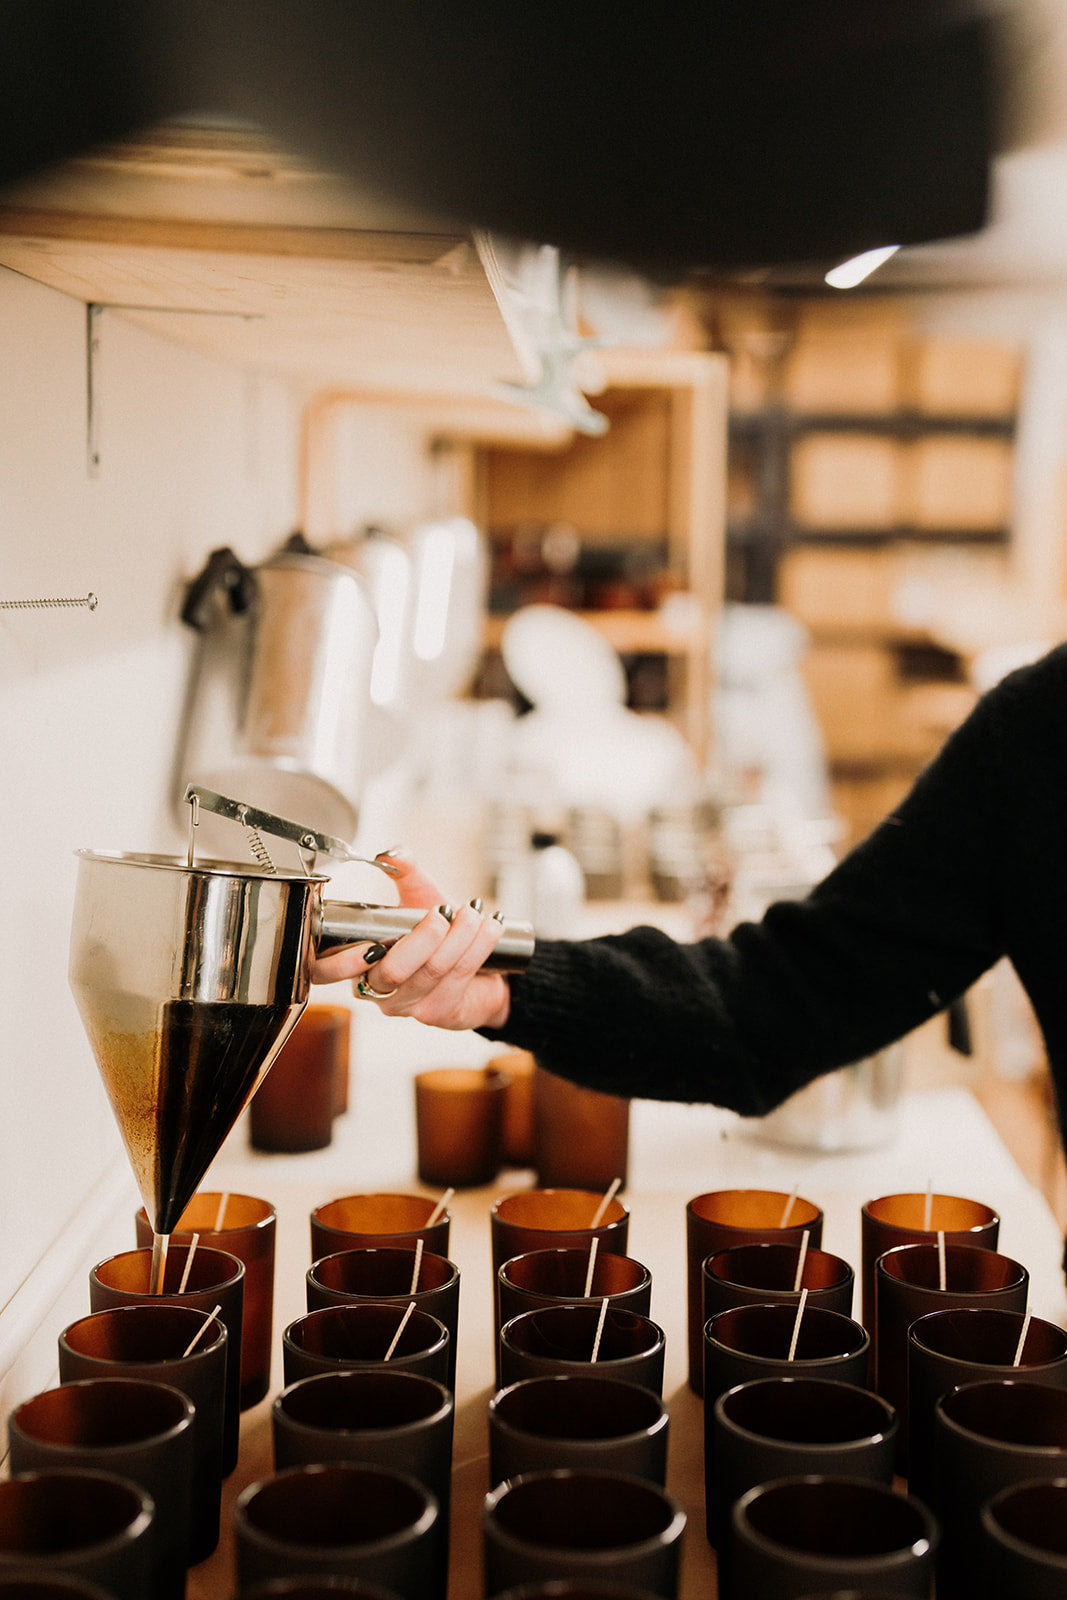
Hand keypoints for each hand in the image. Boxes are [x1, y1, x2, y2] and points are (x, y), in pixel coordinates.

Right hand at [311, 849, 511, 1031]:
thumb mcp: (419, 900)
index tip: (371, 944)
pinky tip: (490, 926)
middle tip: (444, 911)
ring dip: (459, 935)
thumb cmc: (442, 937)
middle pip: (392, 972)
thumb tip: (392, 854)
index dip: (342, 963)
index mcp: (357, 963)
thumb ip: (404, 874)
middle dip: (423, 938)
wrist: (482, 970)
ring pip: (431, 971)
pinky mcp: (439, 1013)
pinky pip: (458, 976)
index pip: (327, 973)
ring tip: (474, 911)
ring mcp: (408, 1006)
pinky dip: (478, 945)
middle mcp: (377, 990)